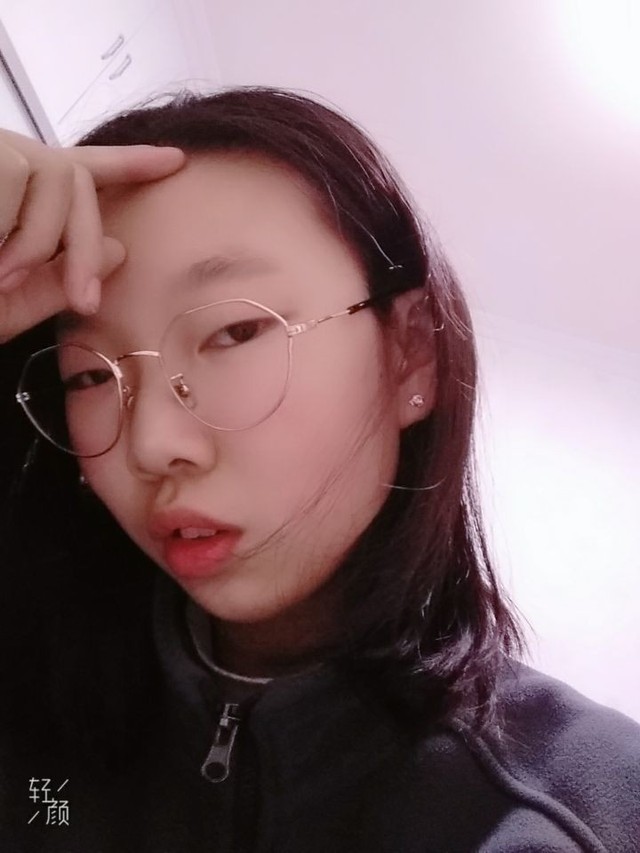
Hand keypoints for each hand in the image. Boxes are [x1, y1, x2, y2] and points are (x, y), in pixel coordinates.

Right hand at [0, 128, 184, 342]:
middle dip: (89, 244)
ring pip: (57, 176)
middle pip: (77, 180)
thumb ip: (56, 282)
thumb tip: (119, 250)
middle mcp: (3, 163)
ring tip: (2, 278)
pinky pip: (19, 175)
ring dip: (41, 240)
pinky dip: (12, 228)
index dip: (128, 164)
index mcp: (13, 197)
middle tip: (83, 301)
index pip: (77, 172)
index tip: (175, 160)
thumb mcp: (6, 302)